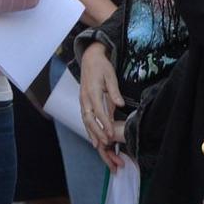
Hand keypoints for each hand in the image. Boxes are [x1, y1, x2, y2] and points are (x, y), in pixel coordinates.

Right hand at [80, 43, 127, 170]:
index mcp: (92, 91)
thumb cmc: (102, 67)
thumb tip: (120, 104)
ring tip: (97, 145)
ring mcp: (83, 100)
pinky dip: (88, 128)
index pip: (98, 111)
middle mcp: (85, 98)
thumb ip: (114, 91)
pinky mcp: (83, 101)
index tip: (111, 135)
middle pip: (89, 119)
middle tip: (105, 144)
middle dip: (96, 132)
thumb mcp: (111, 76)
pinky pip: (85, 117)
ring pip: (85, 120)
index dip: (105, 124)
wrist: (90, 58)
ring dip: (91, 132)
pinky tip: (93, 136)